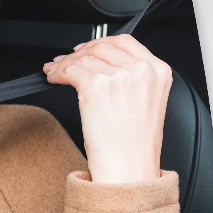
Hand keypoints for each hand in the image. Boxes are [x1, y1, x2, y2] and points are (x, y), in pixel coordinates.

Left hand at [42, 34, 171, 183]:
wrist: (129, 170)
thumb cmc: (134, 146)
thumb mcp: (146, 103)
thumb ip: (134, 79)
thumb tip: (103, 65)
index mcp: (159, 71)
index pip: (126, 42)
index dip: (101, 43)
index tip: (86, 49)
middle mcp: (142, 70)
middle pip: (102, 47)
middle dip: (79, 53)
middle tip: (65, 60)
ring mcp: (119, 77)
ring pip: (83, 59)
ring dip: (65, 64)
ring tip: (54, 71)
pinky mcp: (96, 86)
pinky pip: (70, 70)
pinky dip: (57, 73)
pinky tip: (53, 79)